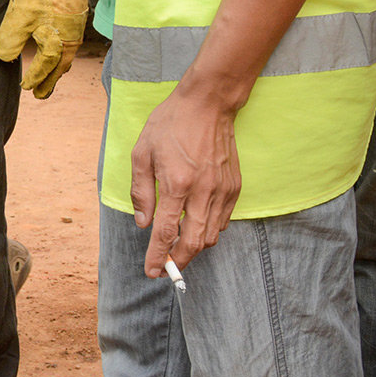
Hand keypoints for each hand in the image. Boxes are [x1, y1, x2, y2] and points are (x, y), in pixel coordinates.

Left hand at [0, 0, 88, 97]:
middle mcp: (71, 38)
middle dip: (50, 80)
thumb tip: (5, 58)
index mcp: (59, 43)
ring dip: (57, 66)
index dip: (35, 78)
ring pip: (66, 53)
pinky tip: (55, 47)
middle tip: (41, 94)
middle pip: (60, 65)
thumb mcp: (19, 18)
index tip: (26, 88)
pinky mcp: (74, 13)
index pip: (46, 67)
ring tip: (49, 76)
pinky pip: (69, 40)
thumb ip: (11, 40)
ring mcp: (74, 26)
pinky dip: (61, 50)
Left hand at [129, 88, 241, 275]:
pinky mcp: (235, 187)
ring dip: (195, 248)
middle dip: (179, 261)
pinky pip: (223, 221)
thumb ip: (140, 191)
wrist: (207, 105)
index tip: (152, 271)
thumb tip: (142, 223)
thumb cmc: (170, 125)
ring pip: (211, 235)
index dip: (158, 256)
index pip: (166, 231)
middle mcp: (203, 191)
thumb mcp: (141, 153)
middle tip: (166, 270)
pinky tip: (195, 227)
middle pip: (194, 242)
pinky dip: (209, 231)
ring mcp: (222, 190)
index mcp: (176, 183)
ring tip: (178, 250)